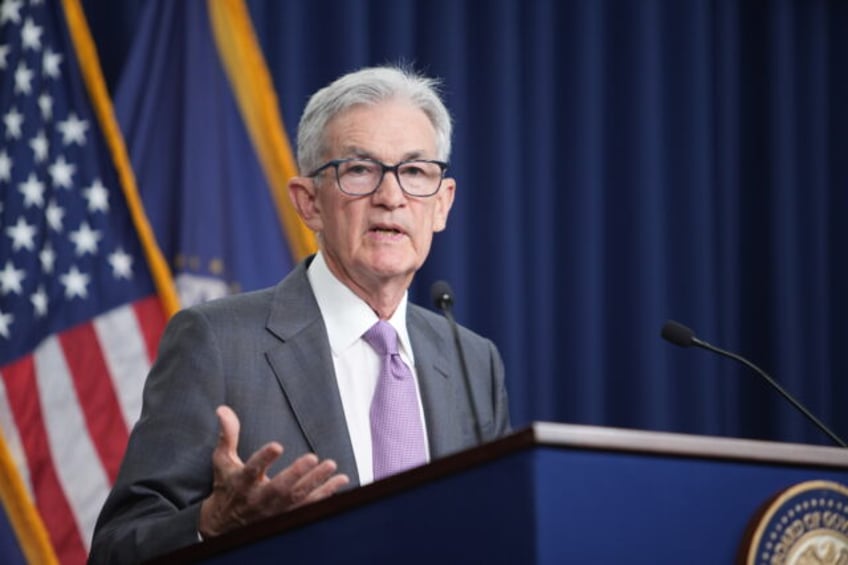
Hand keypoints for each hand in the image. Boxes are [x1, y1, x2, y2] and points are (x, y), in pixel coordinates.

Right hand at [198, 405, 349, 537]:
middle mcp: (258, 499)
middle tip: (312, 457)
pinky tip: (340, 480)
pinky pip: (309, 507)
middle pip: (278, 488)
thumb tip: (223, 410)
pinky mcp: (287, 517)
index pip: (252, 470)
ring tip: (331, 465)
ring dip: (316, 482)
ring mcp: (274, 511)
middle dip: (296, 473)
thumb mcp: (223, 461)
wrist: (224, 526)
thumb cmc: (227, 487)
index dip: (264, 458)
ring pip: (297, 498)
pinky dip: (326, 494)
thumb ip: (227, 435)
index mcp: (242, 483)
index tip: (277, 445)